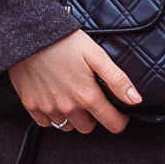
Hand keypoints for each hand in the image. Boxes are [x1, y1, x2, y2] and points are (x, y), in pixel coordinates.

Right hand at [9, 29, 144, 133]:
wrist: (28, 35)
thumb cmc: (64, 41)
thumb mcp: (96, 55)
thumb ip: (117, 79)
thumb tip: (135, 100)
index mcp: (87, 96)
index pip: (112, 124)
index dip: (120, 120)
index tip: (120, 113)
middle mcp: (68, 107)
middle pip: (88, 127)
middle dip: (94, 117)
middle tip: (91, 100)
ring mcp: (48, 108)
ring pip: (67, 126)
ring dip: (73, 117)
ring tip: (72, 97)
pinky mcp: (31, 106)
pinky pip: (46, 123)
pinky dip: (53, 116)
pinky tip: (55, 99)